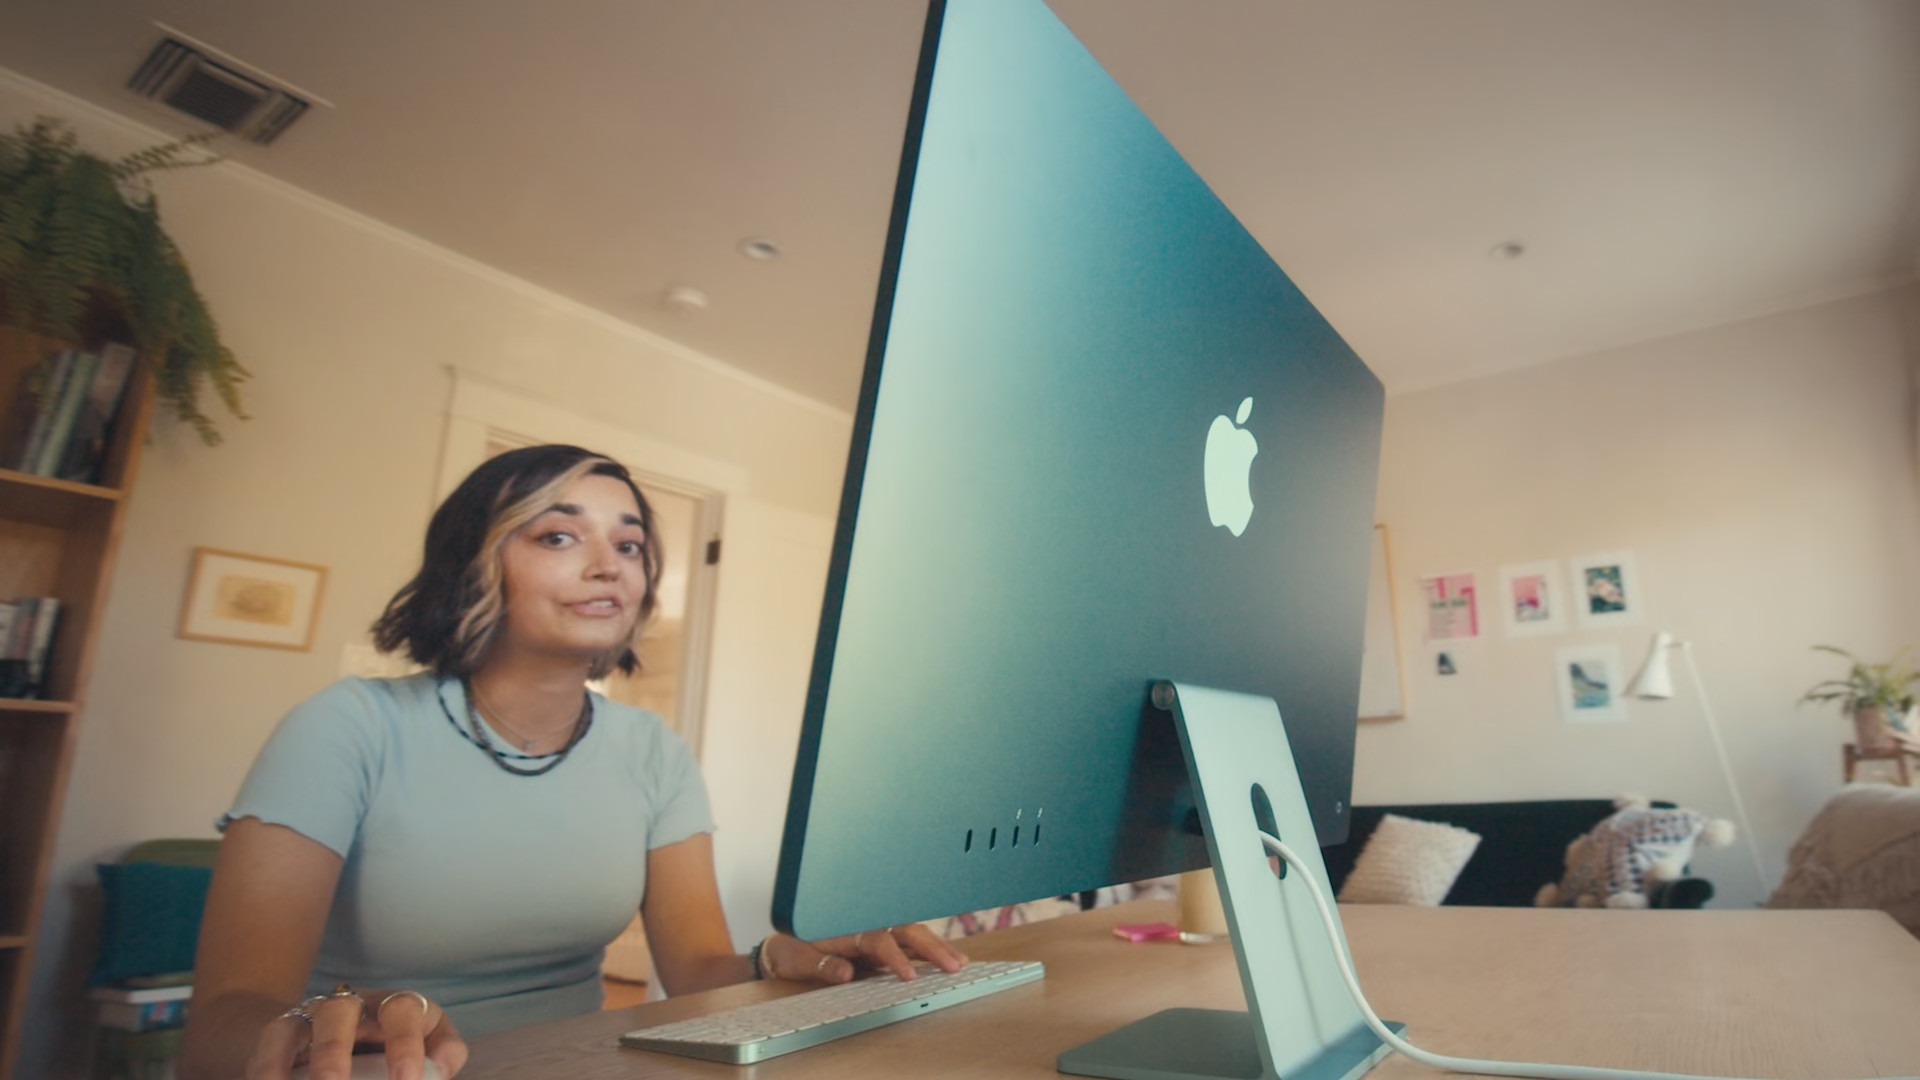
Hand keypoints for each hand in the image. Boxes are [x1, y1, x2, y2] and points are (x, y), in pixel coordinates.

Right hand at [245, 985, 468, 1079]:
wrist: (348, 1045)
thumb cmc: (398, 1051)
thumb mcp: (426, 1049)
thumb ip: (440, 1055)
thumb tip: (441, 1070)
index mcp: (395, 1007)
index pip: (404, 1009)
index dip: (405, 1043)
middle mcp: (352, 1006)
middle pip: (340, 1009)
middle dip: (335, 1050)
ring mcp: (312, 1019)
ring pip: (294, 1028)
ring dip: (293, 1064)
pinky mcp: (281, 1036)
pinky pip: (269, 1048)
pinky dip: (268, 1072)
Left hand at [761, 925, 967, 983]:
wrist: (784, 944)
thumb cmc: (793, 949)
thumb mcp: (800, 958)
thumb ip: (822, 964)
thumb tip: (845, 972)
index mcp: (849, 927)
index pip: (880, 940)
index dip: (896, 957)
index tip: (908, 975)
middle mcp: (867, 925)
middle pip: (905, 931)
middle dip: (932, 947)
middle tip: (954, 964)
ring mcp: (875, 932)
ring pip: (912, 935)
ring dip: (937, 946)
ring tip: (959, 961)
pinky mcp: (880, 942)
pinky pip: (908, 943)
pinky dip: (928, 949)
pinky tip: (946, 957)